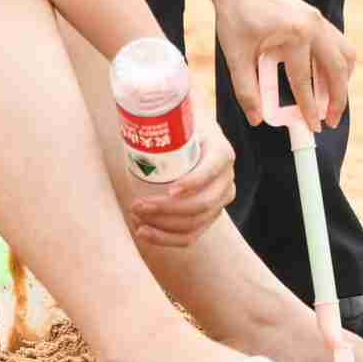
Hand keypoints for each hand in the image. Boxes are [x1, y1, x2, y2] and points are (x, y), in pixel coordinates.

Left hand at [127, 123, 236, 247]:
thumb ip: (167, 124)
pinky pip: (190, 236)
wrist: (194, 141)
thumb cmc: (181, 131)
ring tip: (136, 218)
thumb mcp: (180, 122)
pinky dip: (166, 239)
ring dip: (162, 226)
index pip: (211, 171)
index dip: (193, 183)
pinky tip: (144, 232)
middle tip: (137, 204)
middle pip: (202, 204)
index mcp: (222, 153)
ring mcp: (220, 201)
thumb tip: (137, 128)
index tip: (169, 189)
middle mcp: (226, 180)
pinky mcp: (209, 217)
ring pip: (194, 224)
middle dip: (166, 209)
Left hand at [210, 0, 354, 129]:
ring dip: (341, 79)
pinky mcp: (316, 17)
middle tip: (331, 121)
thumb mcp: (236, 57)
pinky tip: (325, 78)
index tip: (314, 128)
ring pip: (344, 54)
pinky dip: (337, 64)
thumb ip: (246, 90)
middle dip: (337, 98)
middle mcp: (314, 25)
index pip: (306, 81)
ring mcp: (318, 19)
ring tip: (332, 102)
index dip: (310, 109)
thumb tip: (257, 120)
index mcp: (296, 34)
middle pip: (337, 69)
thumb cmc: (235, 17)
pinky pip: (337, 43)